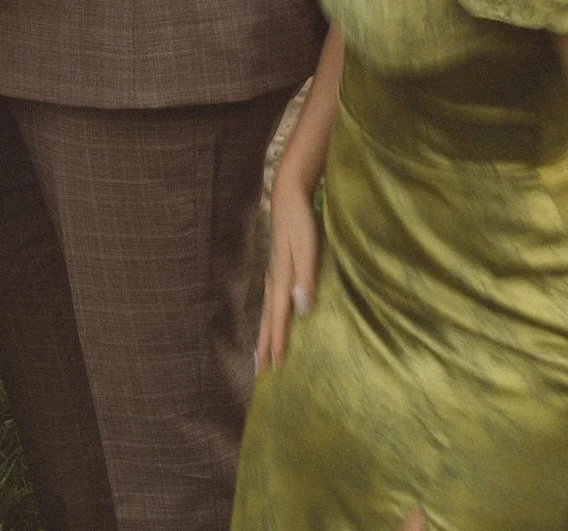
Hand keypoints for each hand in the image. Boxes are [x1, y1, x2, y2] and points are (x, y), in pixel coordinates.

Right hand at [254, 182, 318, 371]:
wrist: (289, 197)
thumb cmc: (301, 221)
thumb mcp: (307, 248)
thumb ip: (305, 278)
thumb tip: (301, 309)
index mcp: (282, 279)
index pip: (279, 318)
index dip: (277, 343)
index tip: (275, 367)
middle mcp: (275, 279)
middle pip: (267, 318)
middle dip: (263, 345)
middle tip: (260, 371)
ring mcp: (274, 273)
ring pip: (268, 310)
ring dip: (264, 333)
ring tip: (260, 352)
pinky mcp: (279, 267)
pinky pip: (272, 300)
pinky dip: (270, 316)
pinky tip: (274, 317)